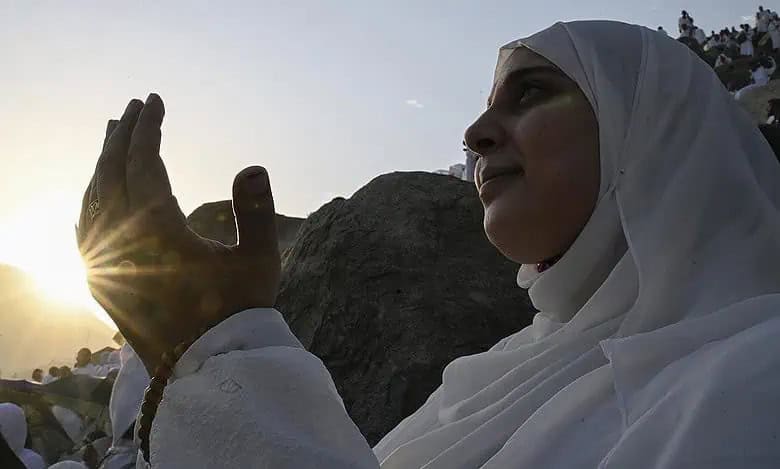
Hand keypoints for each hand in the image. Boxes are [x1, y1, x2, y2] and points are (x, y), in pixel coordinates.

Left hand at [77, 94, 280, 373]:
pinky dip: (91, 201)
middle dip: (121, 138)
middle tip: (133, 109)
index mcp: (159, 233)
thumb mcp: (259, 262)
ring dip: (102, 166)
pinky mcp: (101, 285)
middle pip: (110, 176)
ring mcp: (105, 266)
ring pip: (93, 201)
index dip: (148, 130)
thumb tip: (253, 166)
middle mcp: (122, 245)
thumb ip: (258, 212)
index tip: (155, 101)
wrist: (206, 368)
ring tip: (112, 139)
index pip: (143, 165)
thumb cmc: (238, 315)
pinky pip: (85, 231)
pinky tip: (96, 195)